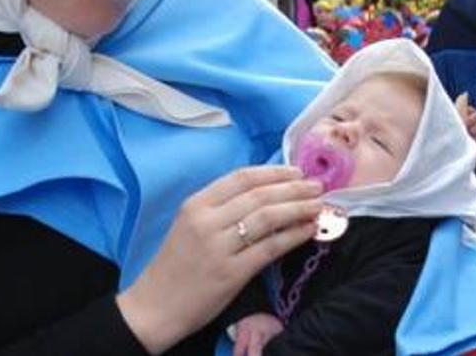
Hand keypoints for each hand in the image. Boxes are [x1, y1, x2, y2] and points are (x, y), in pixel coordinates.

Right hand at [116, 166, 322, 353]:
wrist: (156, 304)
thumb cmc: (176, 264)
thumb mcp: (189, 225)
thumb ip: (220, 209)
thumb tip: (265, 193)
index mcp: (196, 204)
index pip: (241, 178)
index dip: (274, 172)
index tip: (296, 171)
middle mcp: (206, 221)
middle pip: (259, 195)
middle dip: (293, 188)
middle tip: (317, 186)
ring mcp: (218, 247)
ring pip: (268, 218)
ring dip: (298, 208)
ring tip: (318, 205)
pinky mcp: (231, 273)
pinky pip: (269, 248)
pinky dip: (293, 236)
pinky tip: (308, 230)